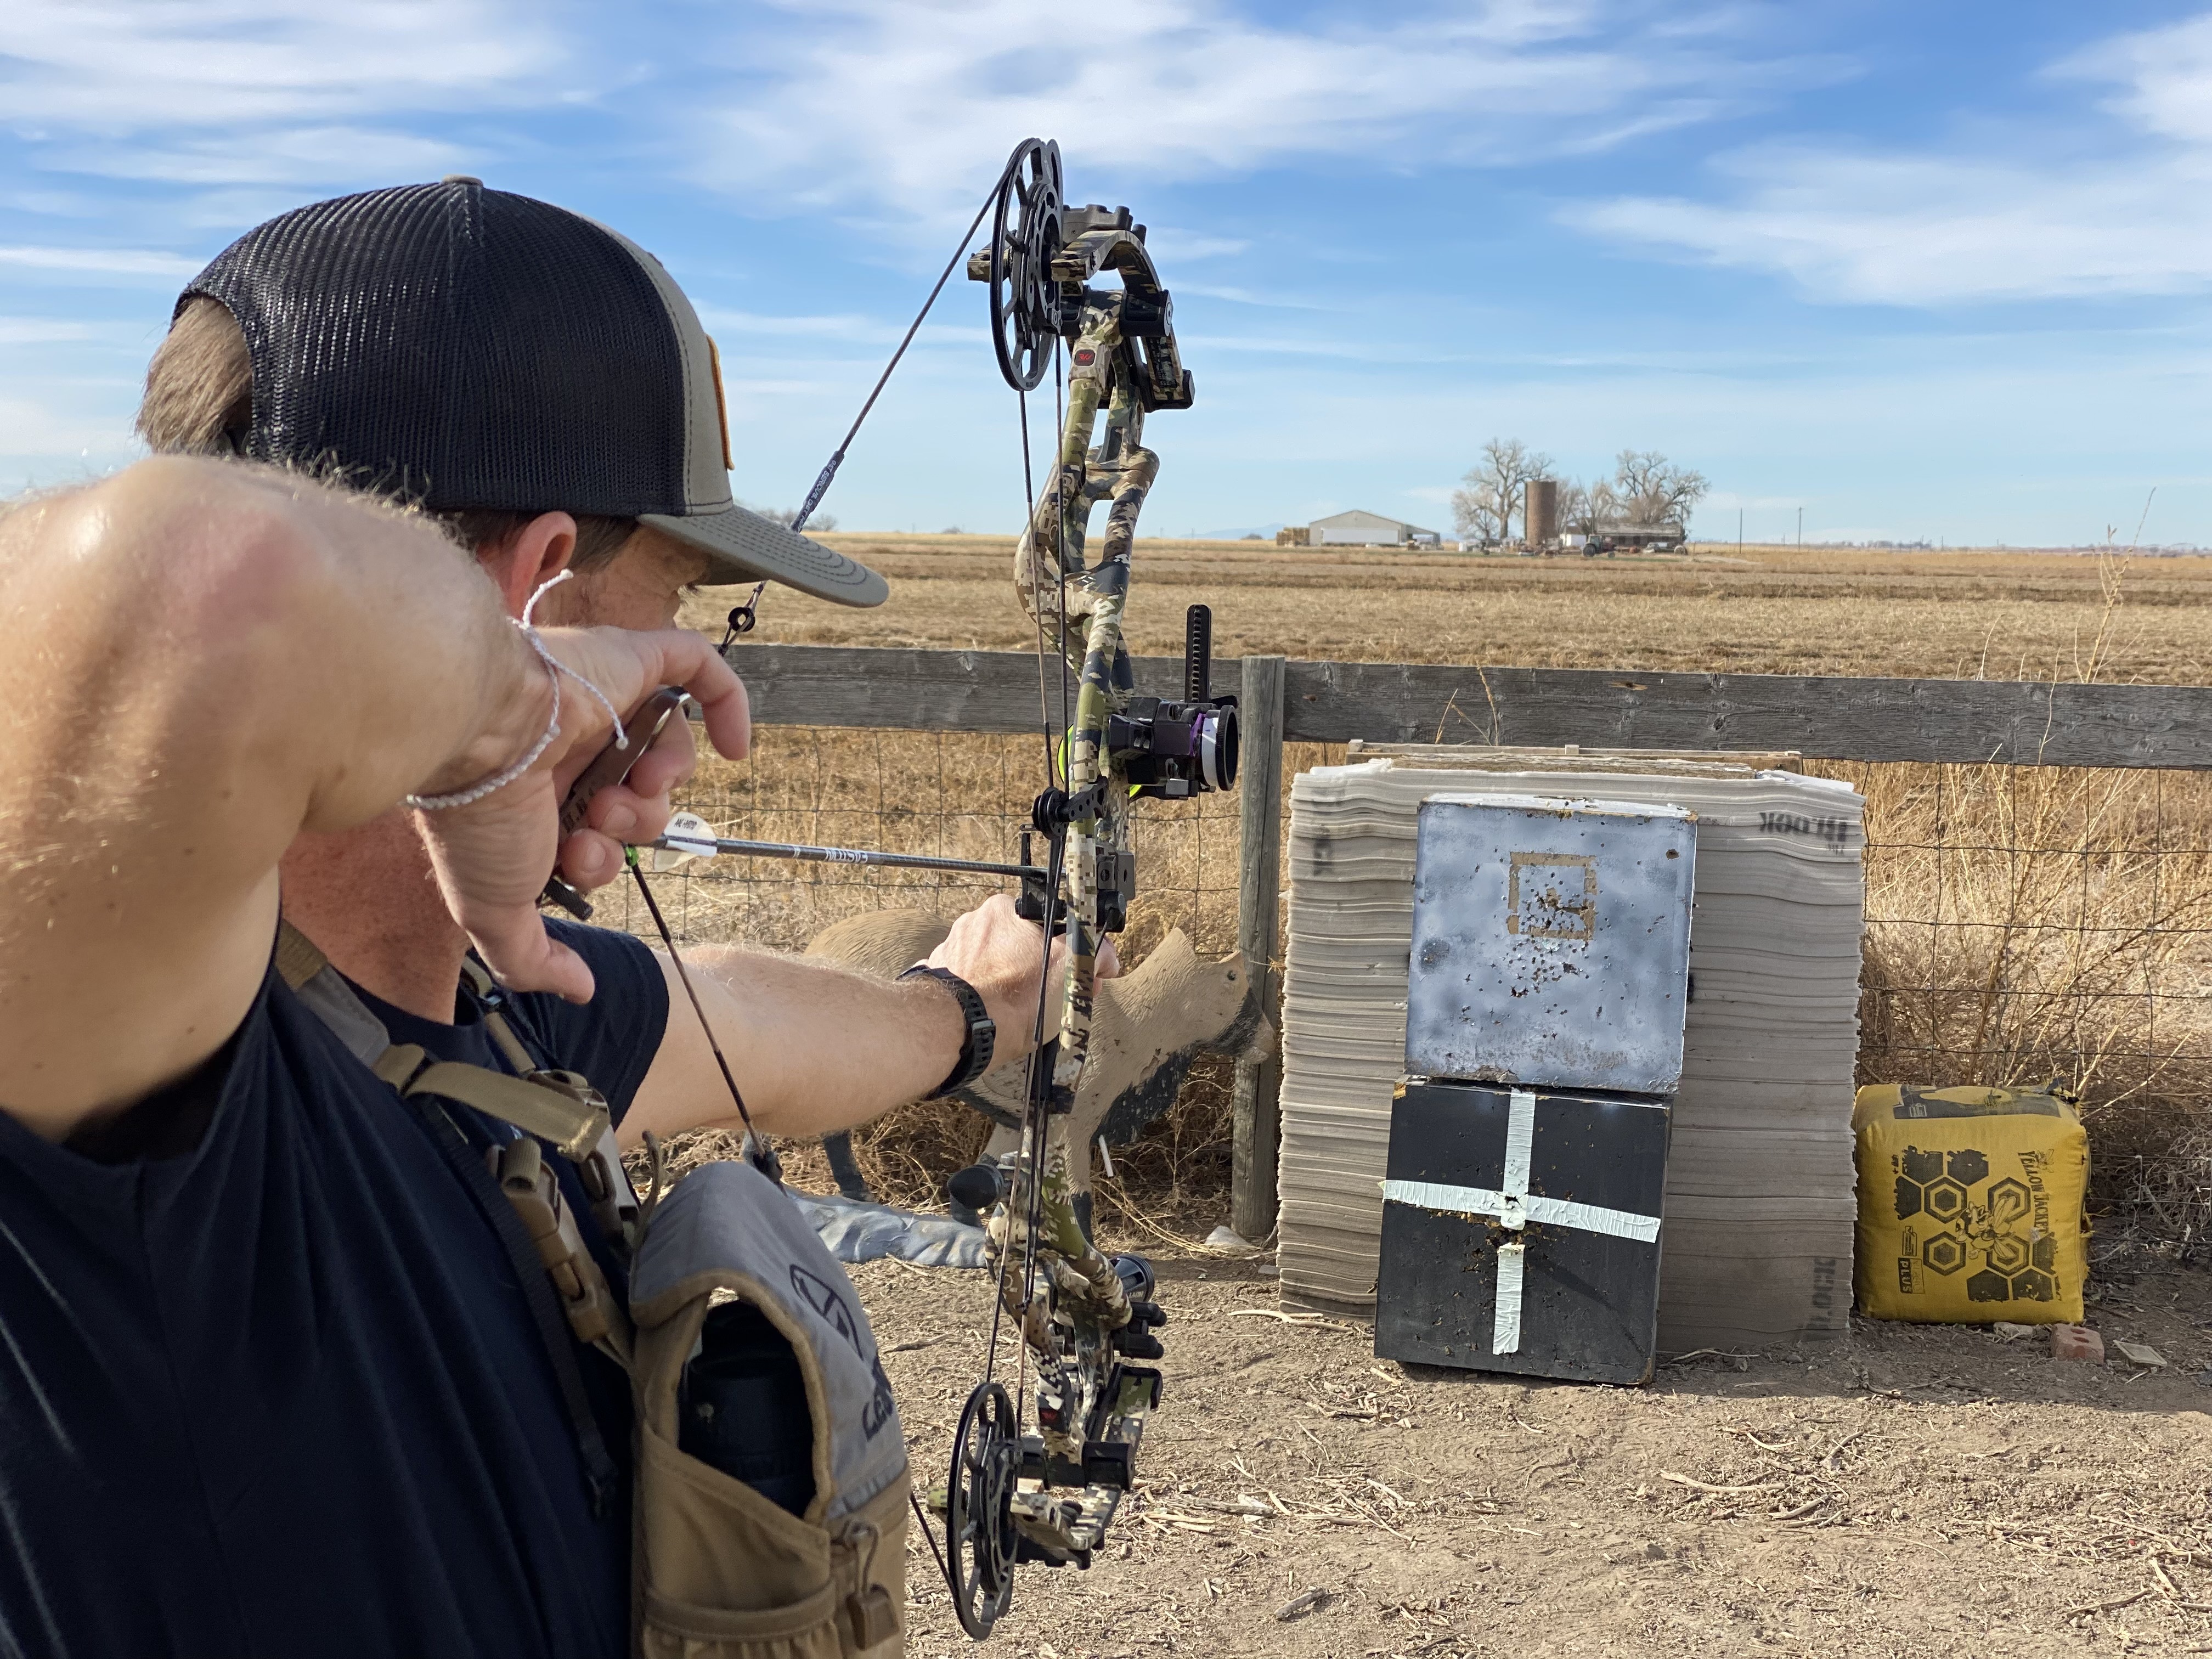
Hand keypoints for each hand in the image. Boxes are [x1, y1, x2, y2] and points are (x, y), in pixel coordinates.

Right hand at [414, 625, 748, 1000]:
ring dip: (662, 787)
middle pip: (637, 801)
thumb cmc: (478, 818)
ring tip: (630, 786)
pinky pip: (700, 669)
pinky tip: (739, 749)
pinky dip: (729, 707)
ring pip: (667, 753)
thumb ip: (531, 960)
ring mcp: (601, 700)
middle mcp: (568, 747)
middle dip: (630, 829)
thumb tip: (577, 990)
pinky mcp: (629, 657)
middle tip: (601, 822)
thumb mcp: (493, 912)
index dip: (602, 859)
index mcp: (533, 794)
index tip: (578, 861)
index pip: (596, 834)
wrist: (479, 735)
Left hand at [924, 894, 1120, 1059]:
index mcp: (1005, 910)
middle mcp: (973, 922)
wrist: (961, 1030)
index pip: (1044, 923)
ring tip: (1016, 1010)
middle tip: (1045, 998)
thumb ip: (1094, 953)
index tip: (1068, 975)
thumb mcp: (1071, 971)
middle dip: (1034, 968)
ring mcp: (952, 948)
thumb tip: (1105, 956)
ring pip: (992, 963)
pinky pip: (968, 980)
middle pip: (1016, 943)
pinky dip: (981, 993)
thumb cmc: (1016, 1000)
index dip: (1062, 950)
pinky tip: (991, 1012)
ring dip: (1006, 981)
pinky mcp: (938, 975)